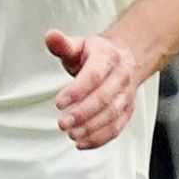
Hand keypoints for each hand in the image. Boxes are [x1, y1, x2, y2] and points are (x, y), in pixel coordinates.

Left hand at [48, 28, 153, 148]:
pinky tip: (82, 143)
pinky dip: (100, 138)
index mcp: (107, 57)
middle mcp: (121, 77)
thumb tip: (50, 35)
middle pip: (104, 98)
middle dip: (83, 113)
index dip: (77, 91)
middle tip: (62, 123)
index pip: (94, 76)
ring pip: (112, 115)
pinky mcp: (127, 111)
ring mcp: (127, 95)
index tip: (59, 103)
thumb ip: (62, 44)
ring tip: (71, 134)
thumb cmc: (95, 54)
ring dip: (91, 128)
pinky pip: (117, 128)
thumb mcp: (78, 45)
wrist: (125, 59)